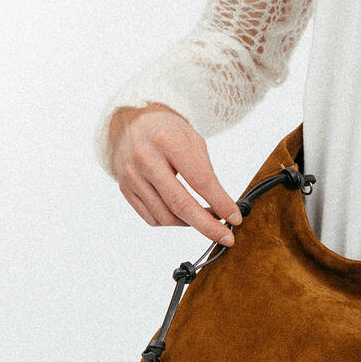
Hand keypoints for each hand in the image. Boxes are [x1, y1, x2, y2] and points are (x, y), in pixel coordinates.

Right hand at [108, 104, 243, 245]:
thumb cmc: (168, 132)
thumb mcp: (193, 140)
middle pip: (180, 204)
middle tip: (226, 238)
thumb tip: (223, 206)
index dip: (220, 202)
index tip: (235, 217)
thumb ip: (207, 172)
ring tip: (206, 219)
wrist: (133, 123)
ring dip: (190, 224)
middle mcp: (146, 159)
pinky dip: (172, 222)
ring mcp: (132, 176)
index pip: (200, 180)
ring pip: (166, 216)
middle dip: (207, 226)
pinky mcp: (125, 189)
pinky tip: (183, 215)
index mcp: (168, 141)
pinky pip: (152, 218)